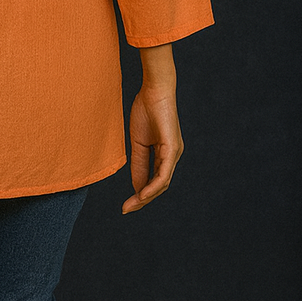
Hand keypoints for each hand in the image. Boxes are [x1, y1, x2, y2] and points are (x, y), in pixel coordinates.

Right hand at [121, 83, 183, 213]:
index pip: (155, 180)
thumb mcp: (138, 143)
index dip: (141, 193)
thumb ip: (139, 164)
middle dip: (143, 200)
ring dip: (147, 197)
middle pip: (160, 186)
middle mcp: (173, 155)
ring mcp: (174, 152)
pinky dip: (153, 186)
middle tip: (127, 209)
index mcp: (165, 153)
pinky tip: (143, 194)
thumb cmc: (146, 111)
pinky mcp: (172, 147)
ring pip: (163, 183)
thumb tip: (136, 187)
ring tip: (132, 205)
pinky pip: (164, 173)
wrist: (153, 90)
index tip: (127, 204)